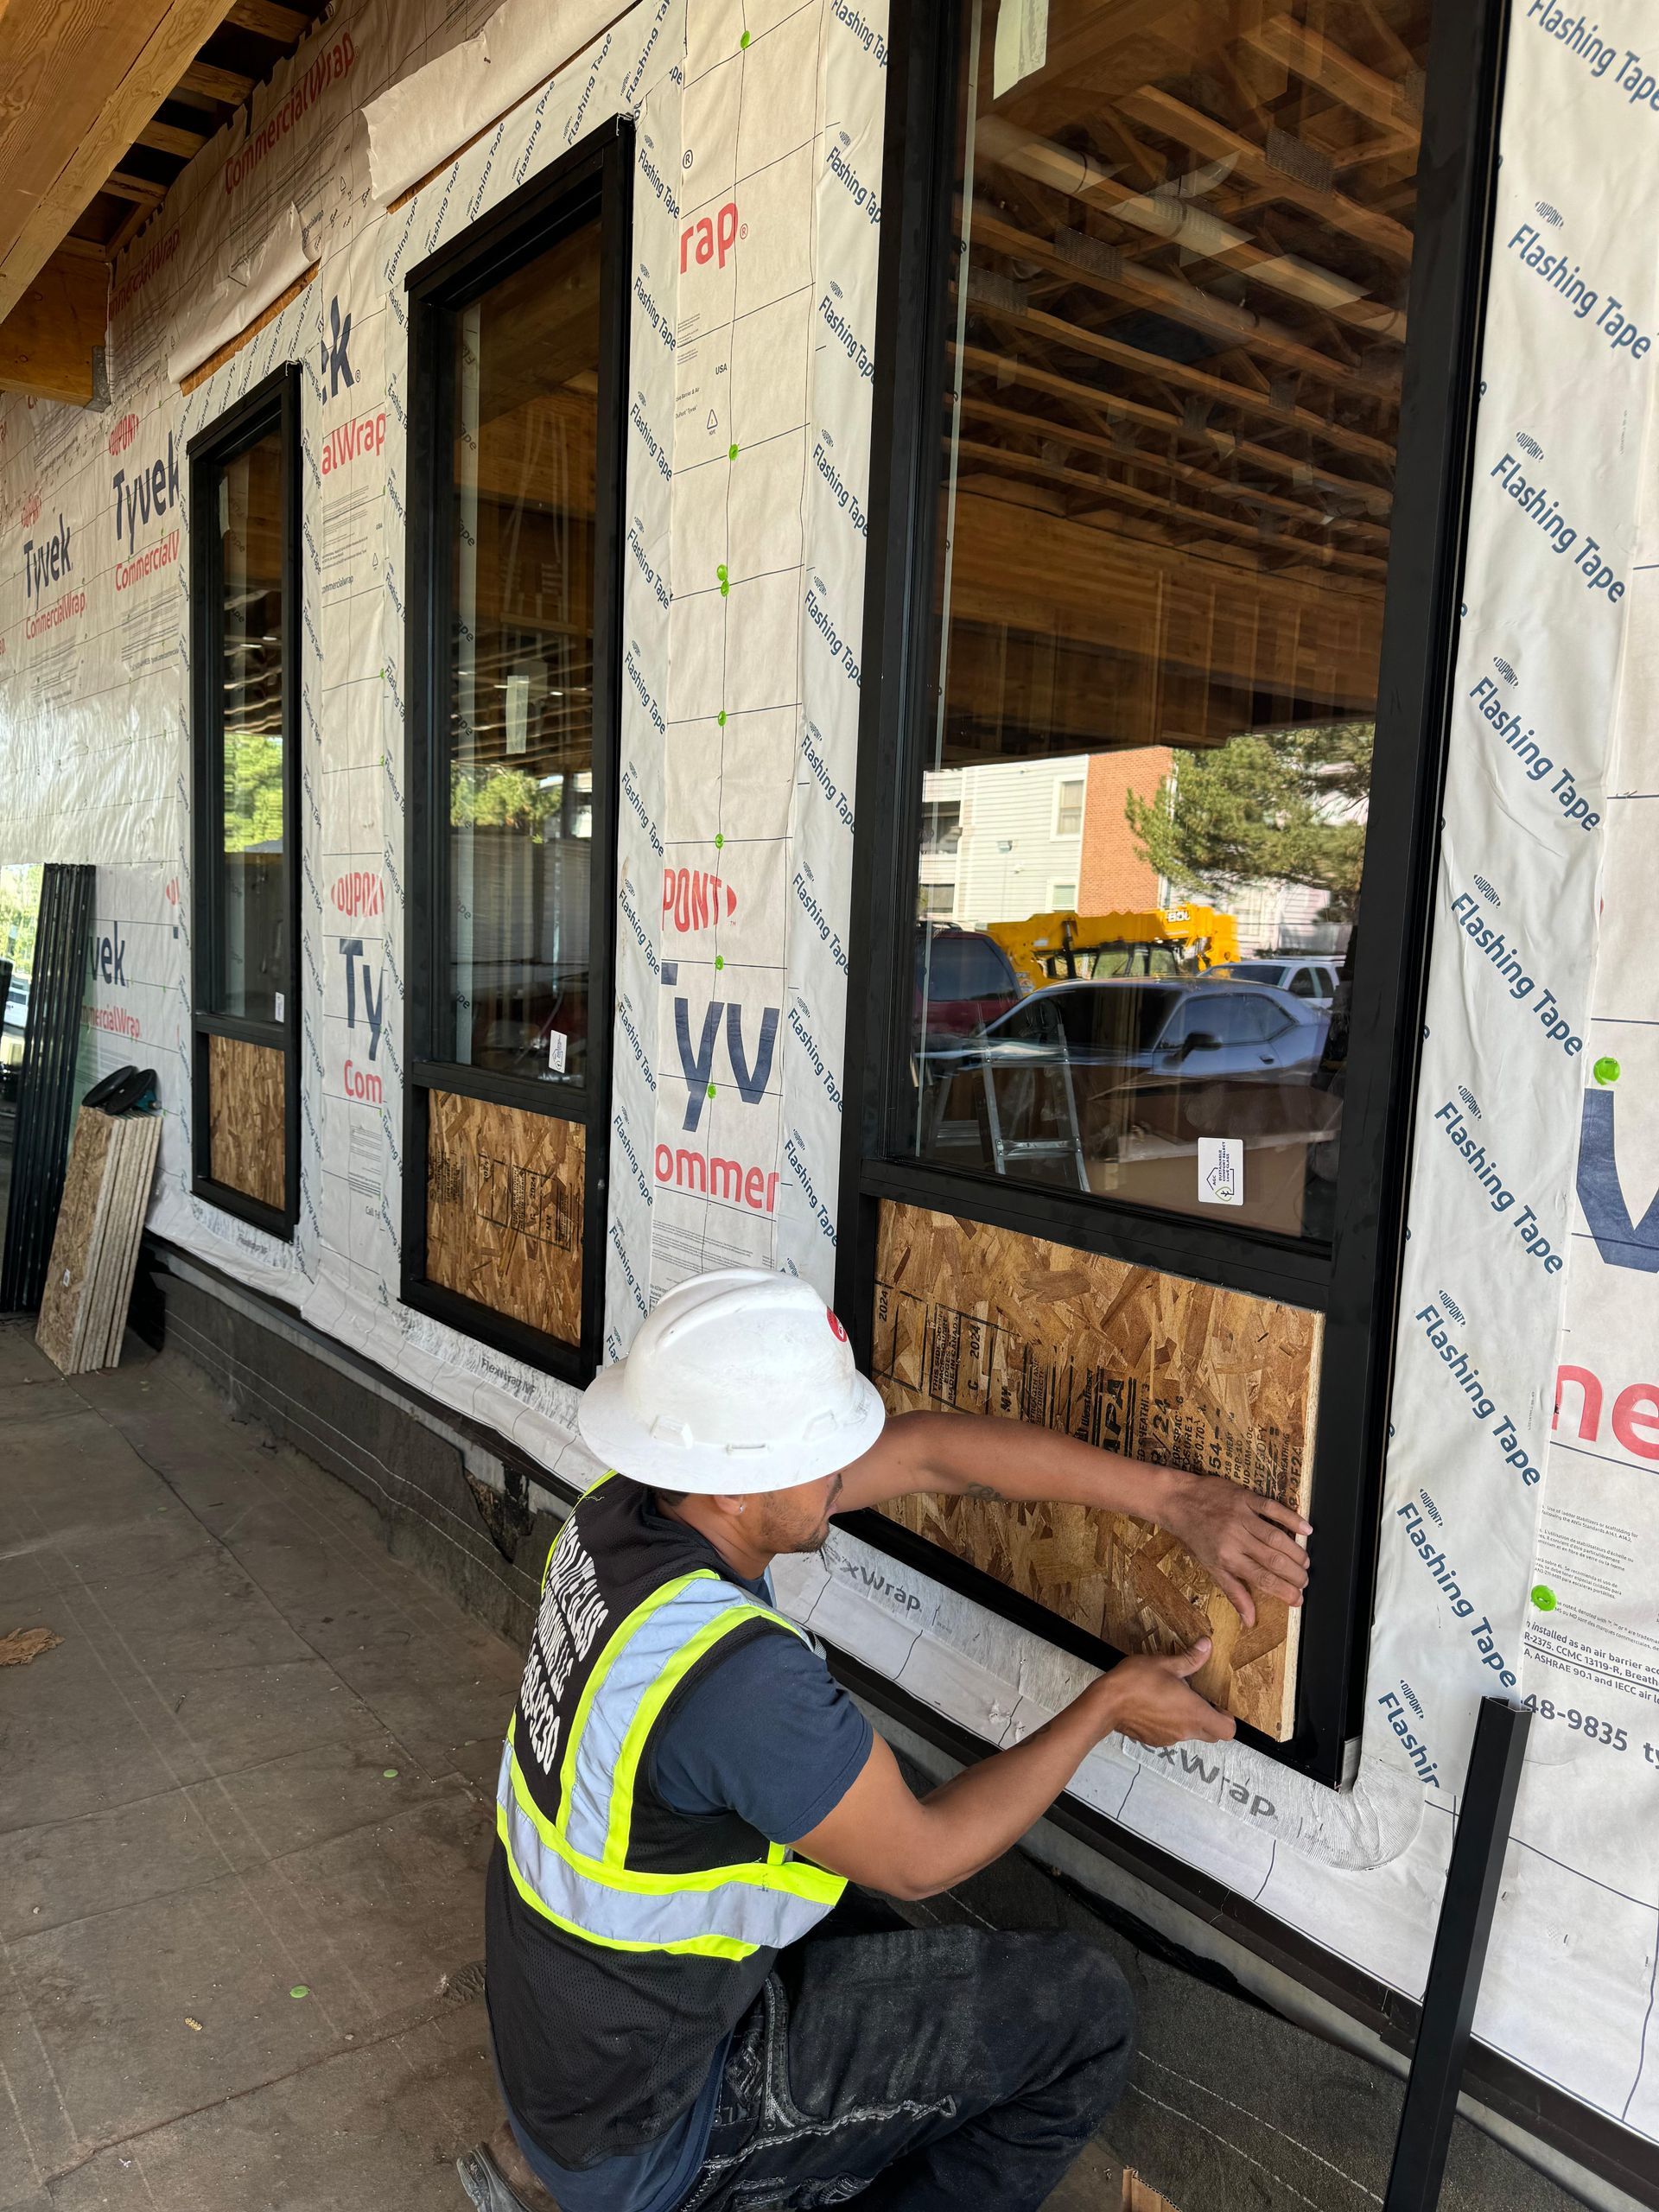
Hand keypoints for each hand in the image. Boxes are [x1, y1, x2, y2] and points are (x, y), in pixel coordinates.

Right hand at [1094, 1640, 1234, 1747]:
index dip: (1228, 1719)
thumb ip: (1190, 1659)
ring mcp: (1169, 1739)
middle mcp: (1185, 1730)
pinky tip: (1156, 1705)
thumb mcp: (1165, 1664)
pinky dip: (1170, 1723)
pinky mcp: (1154, 1740)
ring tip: (1172, 1697)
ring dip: (1188, 1719)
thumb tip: (1207, 1646)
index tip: (1218, 1704)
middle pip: (1211, 1734)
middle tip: (1199, 1698)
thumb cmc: (1135, 1683)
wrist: (1106, 1704)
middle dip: (1210, 1718)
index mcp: (1194, 1713)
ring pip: (1190, 1734)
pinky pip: (1172, 1735)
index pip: (1227, 1730)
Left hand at [1162, 1470, 1309, 1627]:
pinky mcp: (1245, 1498)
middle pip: (1273, 1560)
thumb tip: (1249, 1619)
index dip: (1284, 1591)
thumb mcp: (1210, 1567)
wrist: (1177, 1501)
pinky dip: (1291, 1518)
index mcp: (1227, 1559)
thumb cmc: (1193, 1535)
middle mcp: (1235, 1539)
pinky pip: (1272, 1508)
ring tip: (1306, 1563)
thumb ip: (1234, 1592)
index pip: (1262, 1579)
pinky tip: (1306, 1529)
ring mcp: (1241, 1517)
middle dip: (1295, 1574)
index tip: (1298, 1600)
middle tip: (1305, 1581)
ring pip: (1276, 1538)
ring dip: (1296, 1552)